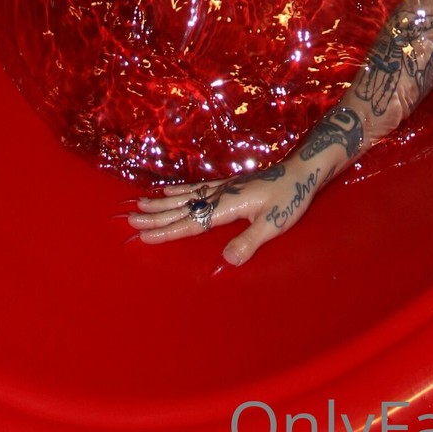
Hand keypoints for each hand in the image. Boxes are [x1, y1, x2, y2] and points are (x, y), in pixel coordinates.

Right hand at [128, 160, 323, 265]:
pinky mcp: (229, 184)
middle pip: (182, 207)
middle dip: (156, 215)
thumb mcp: (274, 223)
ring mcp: (224, 188)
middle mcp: (221, 194)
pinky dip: (179, 190)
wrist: (302, 170)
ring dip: (162, 202)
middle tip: (130, 219)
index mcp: (228, 206)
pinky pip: (197, 188)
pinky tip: (170, 190)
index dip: (167, 230)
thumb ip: (250, 241)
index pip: (192, 222)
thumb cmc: (291, 198)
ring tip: (141, 204)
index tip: (144, 236)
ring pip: (186, 196)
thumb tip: (226, 261)